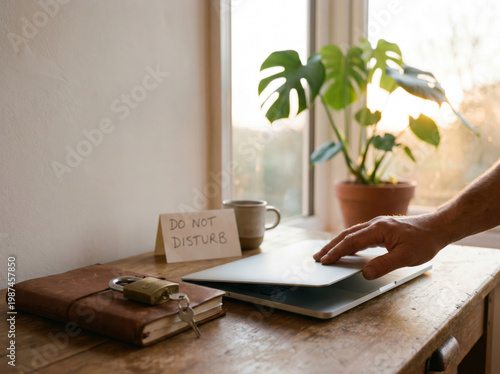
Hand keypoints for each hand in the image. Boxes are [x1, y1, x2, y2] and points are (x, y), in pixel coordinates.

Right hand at [313, 215, 447, 279]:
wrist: (437, 228)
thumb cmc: (424, 241)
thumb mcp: (406, 257)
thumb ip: (384, 265)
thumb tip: (365, 273)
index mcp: (378, 228)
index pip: (351, 241)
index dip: (337, 251)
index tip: (325, 260)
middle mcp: (374, 224)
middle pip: (346, 235)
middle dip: (330, 246)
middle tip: (317, 257)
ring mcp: (377, 225)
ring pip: (351, 233)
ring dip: (337, 244)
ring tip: (326, 254)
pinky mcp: (380, 228)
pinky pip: (358, 234)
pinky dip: (348, 242)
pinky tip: (346, 249)